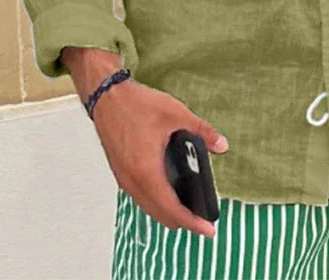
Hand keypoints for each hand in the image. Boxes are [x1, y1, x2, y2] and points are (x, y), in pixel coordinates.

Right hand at [92, 79, 228, 238]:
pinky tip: (167, 193)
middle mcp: (132, 180)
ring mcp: (124, 178)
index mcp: (147, 170)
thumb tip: (221, 144)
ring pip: (147, 207)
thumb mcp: (175, 114)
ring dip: (167, 213)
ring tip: (188, 211)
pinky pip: (139, 197)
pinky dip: (155, 202)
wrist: (107, 97)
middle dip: (182, 221)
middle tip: (202, 222)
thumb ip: (201, 131)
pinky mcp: (120, 172)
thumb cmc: (136, 104)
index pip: (171, 209)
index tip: (207, 230)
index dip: (191, 223)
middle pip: (159, 214)